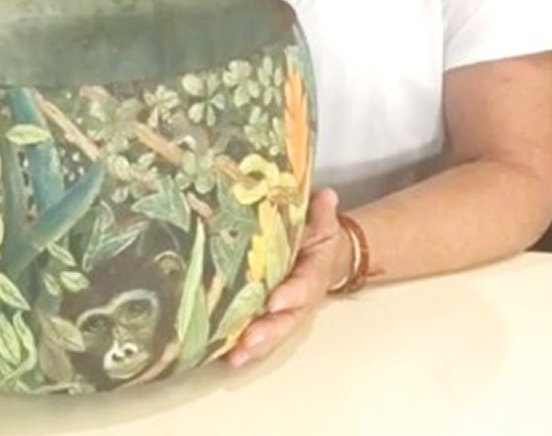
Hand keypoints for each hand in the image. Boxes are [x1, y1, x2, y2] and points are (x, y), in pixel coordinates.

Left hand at [225, 187, 347, 368]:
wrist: (326, 258)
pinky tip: (225, 356)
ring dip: (254, 346)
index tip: (275, 302)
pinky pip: (258, 333)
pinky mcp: (269, 316)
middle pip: (286, 320)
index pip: (305, 285)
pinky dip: (244, 348)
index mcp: (313, 273)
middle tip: (248, 340)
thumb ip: (322, 213)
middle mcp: (299, 298)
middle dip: (268, 332)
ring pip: (272, 333)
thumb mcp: (324, 223)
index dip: (292, 294)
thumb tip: (325, 196)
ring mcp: (284, 310)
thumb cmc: (319, 239)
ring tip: (234, 356)